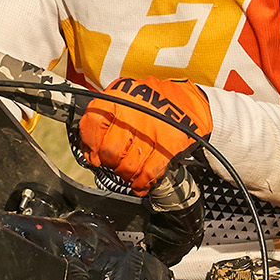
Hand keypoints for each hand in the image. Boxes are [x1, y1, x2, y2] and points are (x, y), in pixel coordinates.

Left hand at [75, 76, 209, 192]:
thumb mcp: (126, 94)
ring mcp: (153, 130)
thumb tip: (89, 145)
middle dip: (108, 163)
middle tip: (112, 163)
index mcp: (120, 96)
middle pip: (110, 150)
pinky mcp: (170, 145)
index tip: (92, 155)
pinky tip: (140, 184)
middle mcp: (134, 112)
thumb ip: (106, 115)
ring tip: (127, 172)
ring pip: (128, 165)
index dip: (90, 145)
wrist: (190, 101)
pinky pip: (149, 172)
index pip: (93, 124)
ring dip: (125, 174)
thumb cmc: (154, 101)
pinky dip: (142, 183)